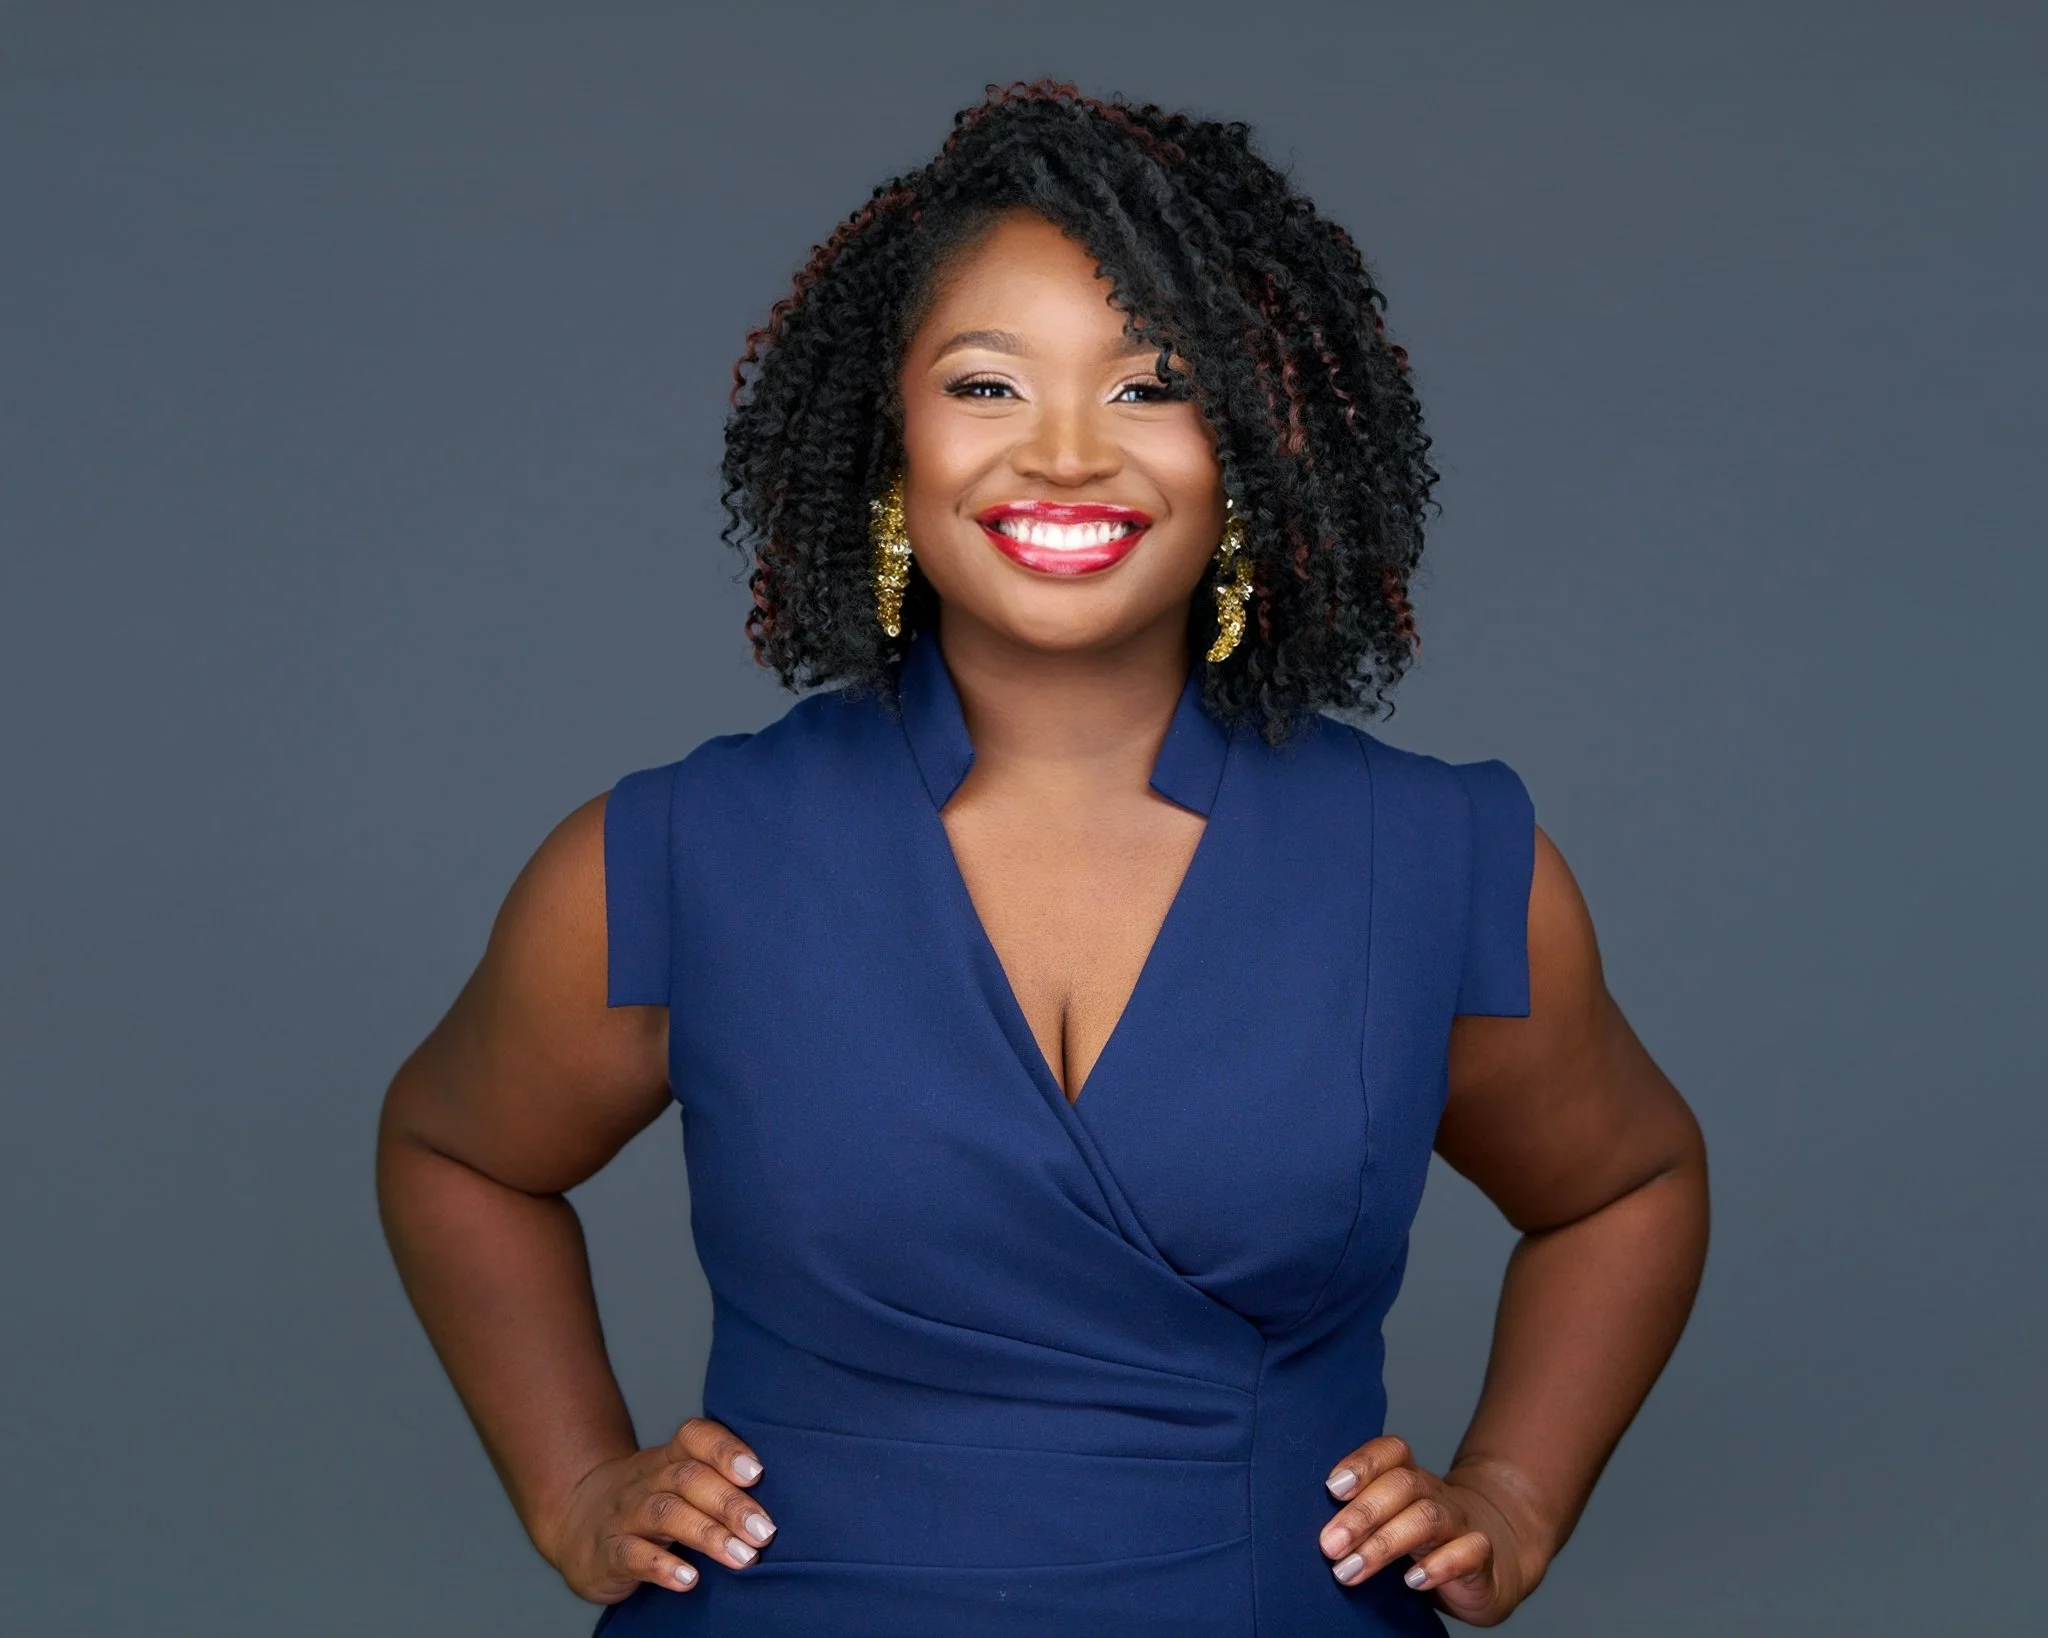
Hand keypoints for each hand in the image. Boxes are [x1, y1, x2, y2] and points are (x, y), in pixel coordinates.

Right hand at [540, 1418, 775, 1603]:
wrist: (573, 1520)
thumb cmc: (646, 1502)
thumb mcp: (675, 1482)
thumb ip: (717, 1483)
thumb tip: (785, 1501)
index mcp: (668, 1459)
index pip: (695, 1438)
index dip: (725, 1450)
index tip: (757, 1471)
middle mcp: (646, 1480)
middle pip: (689, 1479)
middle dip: (731, 1504)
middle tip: (765, 1530)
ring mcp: (624, 1514)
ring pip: (666, 1513)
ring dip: (708, 1534)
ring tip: (742, 1557)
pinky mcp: (606, 1552)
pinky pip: (632, 1554)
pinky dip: (661, 1566)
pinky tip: (689, 1579)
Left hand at [1319, 1435, 1544, 1626]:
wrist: (1496, 1555)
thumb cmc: (1424, 1540)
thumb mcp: (1391, 1521)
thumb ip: (1357, 1515)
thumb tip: (1298, 1528)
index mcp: (1409, 1478)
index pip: (1390, 1452)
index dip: (1362, 1463)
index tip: (1331, 1488)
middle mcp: (1435, 1493)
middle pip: (1402, 1485)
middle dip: (1361, 1514)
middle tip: (1328, 1546)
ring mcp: (1461, 1522)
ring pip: (1427, 1517)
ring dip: (1384, 1544)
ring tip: (1350, 1571)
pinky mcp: (1483, 1556)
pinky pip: (1469, 1551)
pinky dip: (1440, 1565)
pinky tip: (1413, 1582)